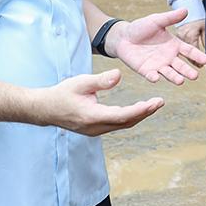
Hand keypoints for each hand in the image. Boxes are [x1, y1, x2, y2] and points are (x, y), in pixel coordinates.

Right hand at [37, 69, 164, 135]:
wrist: (44, 109)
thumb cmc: (62, 93)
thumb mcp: (81, 82)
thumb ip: (101, 80)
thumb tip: (119, 75)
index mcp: (92, 116)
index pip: (122, 115)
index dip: (141, 110)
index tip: (156, 103)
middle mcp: (95, 127)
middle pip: (126, 122)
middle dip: (145, 113)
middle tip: (160, 102)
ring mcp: (94, 130)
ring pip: (122, 125)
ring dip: (138, 116)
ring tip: (154, 105)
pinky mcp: (94, 129)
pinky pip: (116, 125)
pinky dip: (129, 117)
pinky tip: (138, 109)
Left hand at [107, 10, 205, 83]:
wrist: (123, 37)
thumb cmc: (141, 27)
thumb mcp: (157, 20)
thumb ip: (170, 18)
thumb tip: (186, 10)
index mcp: (174, 45)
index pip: (189, 51)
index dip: (197, 55)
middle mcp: (169, 57)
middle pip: (181, 66)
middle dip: (188, 71)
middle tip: (195, 76)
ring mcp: (158, 65)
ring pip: (169, 73)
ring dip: (175, 77)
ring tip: (180, 81)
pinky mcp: (146, 71)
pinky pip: (151, 75)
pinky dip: (154, 77)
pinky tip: (156, 78)